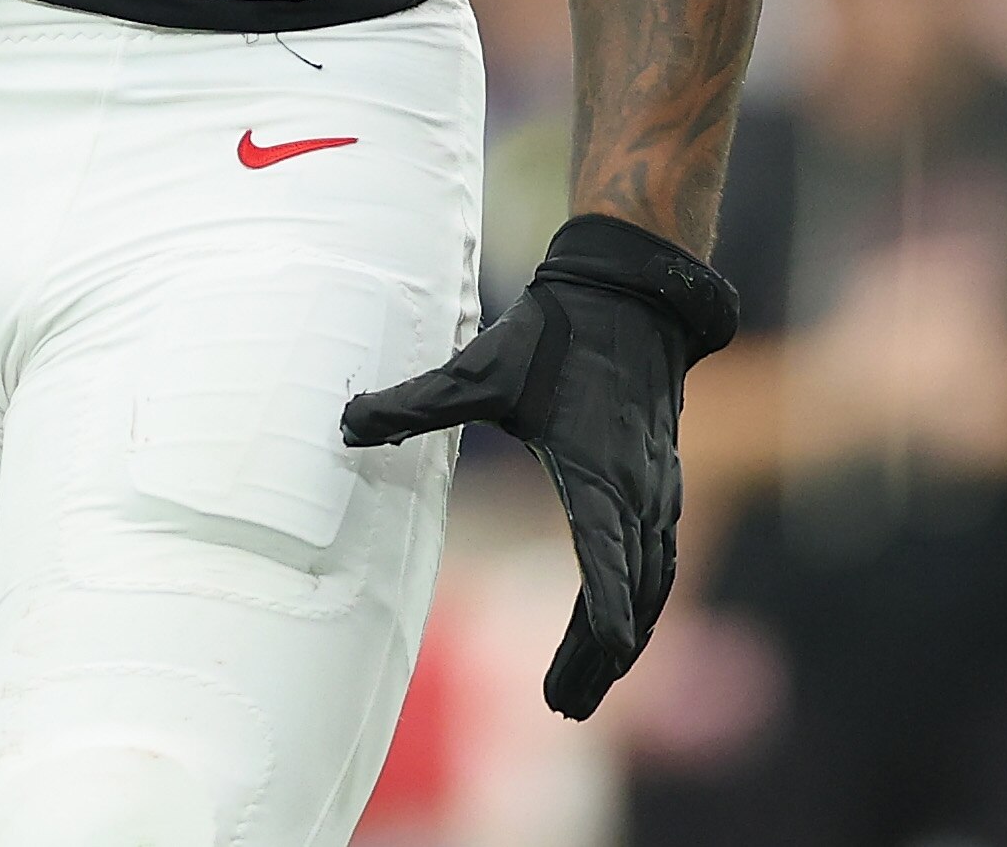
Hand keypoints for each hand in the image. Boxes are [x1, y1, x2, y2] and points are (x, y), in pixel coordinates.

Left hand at [342, 214, 739, 720]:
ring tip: (581, 690)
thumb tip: (343, 422)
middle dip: (598, 660)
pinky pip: (660, 563)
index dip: (596, 628)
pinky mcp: (663, 487)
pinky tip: (618, 630)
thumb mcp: (476, 369)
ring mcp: (658, 493)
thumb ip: (411, 404)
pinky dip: (640, 605)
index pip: (605, 567)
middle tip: (562, 709)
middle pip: (632, 599)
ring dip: (620, 641)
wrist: (631, 297)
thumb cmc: (553, 336)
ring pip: (652, 587)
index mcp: (597, 476)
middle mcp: (639, 495)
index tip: (586, 674)